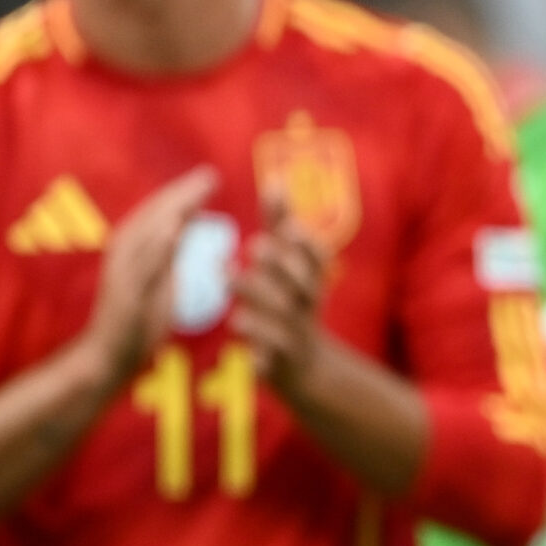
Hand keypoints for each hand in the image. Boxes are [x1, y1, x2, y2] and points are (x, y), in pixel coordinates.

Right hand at [79, 168, 216, 389]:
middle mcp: (124, 252)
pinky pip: (141, 266)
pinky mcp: (124, 293)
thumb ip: (169, 252)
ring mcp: (122, 272)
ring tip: (199, 189)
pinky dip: (157, 245)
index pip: (161, 212)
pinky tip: (174, 228)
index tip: (210, 176)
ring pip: (148, 232)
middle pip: (155, 214)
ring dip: (173, 208)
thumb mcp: (157, 279)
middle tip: (211, 174)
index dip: (184, 192)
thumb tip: (187, 225)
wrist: (108, 356)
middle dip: (183, 192)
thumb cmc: (136, 319)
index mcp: (133, 247)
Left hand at [232, 186, 330, 395]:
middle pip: (300, 283)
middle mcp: (305, 306)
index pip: (318, 259)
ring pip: (280, 316)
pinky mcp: (278, 362)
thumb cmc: (291, 302)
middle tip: (253, 245)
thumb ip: (280, 225)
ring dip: (255, 295)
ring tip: (226, 275)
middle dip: (279, 264)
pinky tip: (238, 330)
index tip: (290, 227)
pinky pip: (269, 357)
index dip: (307, 244)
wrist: (305, 366)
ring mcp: (293, 334)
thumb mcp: (290, 264)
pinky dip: (257, 348)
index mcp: (310, 280)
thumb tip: (275, 179)